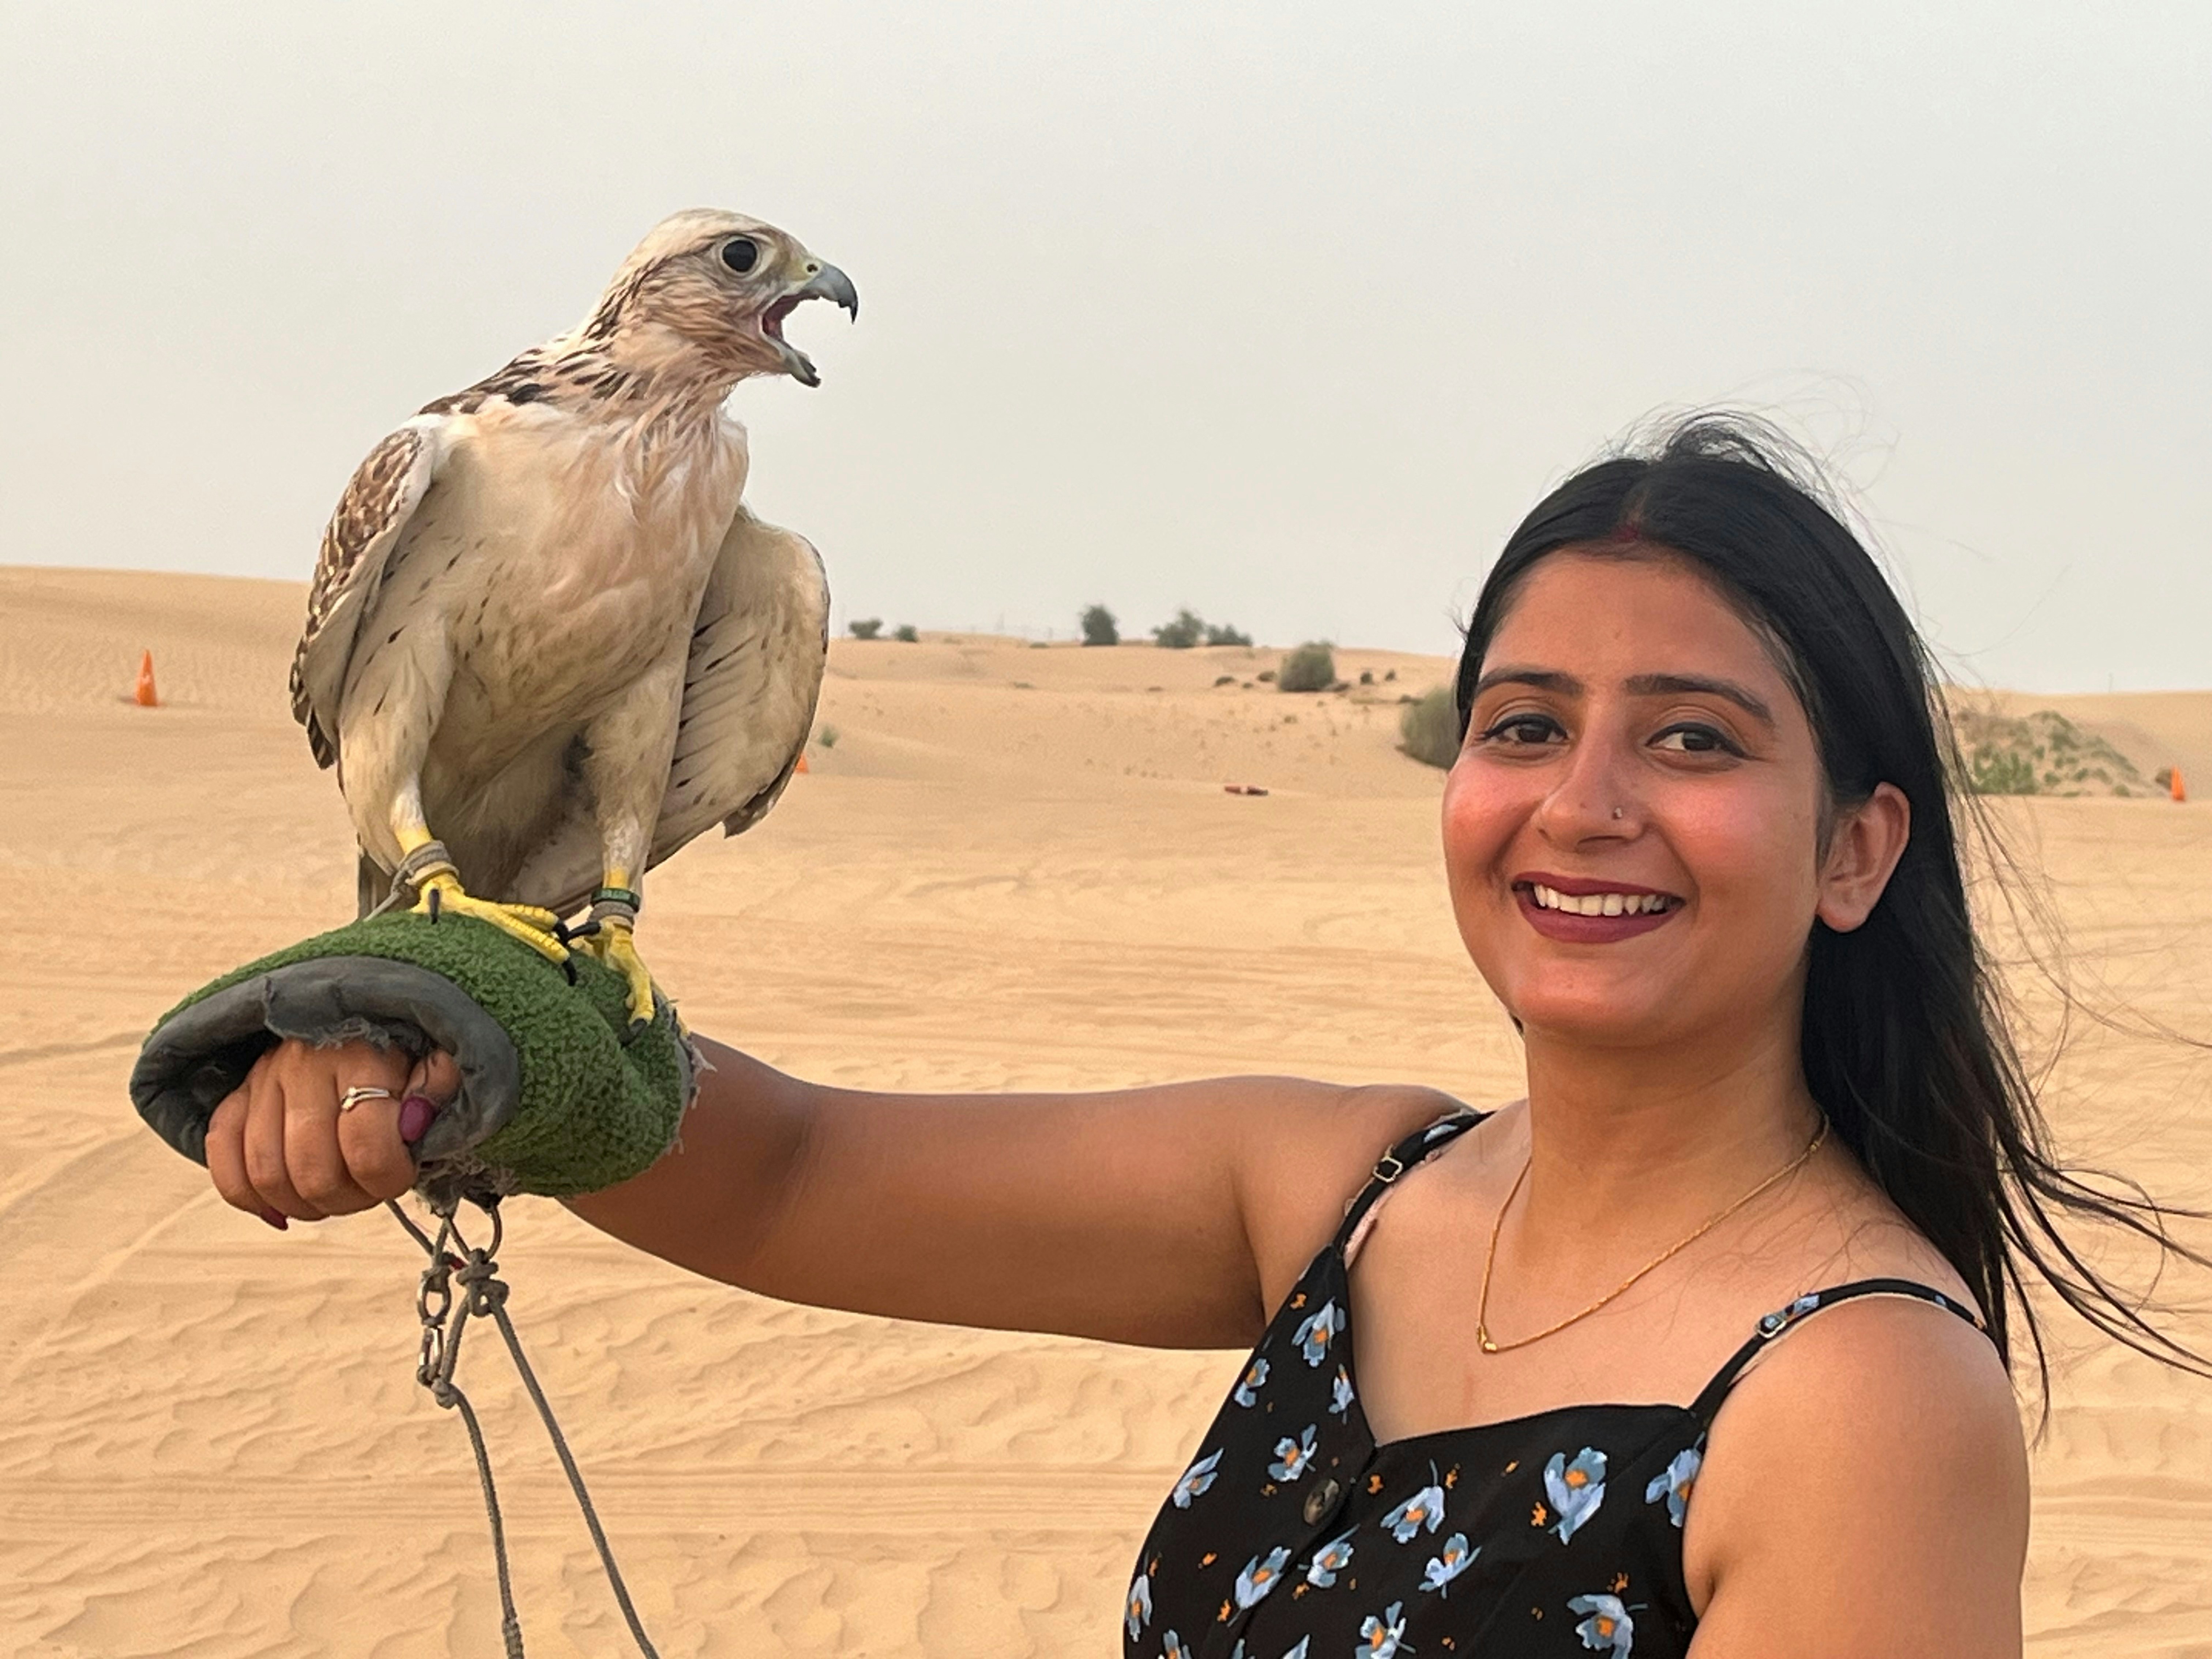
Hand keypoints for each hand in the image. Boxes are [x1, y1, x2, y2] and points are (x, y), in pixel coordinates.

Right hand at [206, 1039, 459, 1228]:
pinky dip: (249, 1195)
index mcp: (363, 1056)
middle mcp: (305, 1064)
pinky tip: (284, 1206)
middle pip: (312, 1171)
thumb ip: (438, 1087)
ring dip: (305, 1204)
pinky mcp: (236, 1094)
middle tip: (368, 1191)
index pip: (365, 1145)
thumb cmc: (404, 1051)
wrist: (358, 1015)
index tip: (401, 1175)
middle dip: (347, 1199)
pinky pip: (222, 1156)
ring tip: (334, 1195)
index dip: (387, 1178)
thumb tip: (414, 1123)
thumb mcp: (438, 1060)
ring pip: (265, 1174)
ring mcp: (263, 1079)